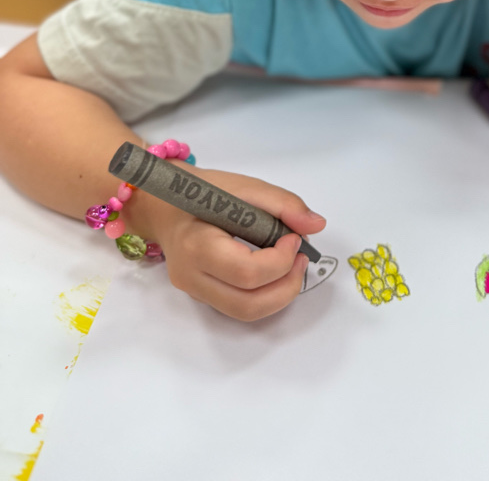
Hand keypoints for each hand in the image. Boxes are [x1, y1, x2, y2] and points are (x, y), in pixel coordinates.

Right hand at [133, 167, 326, 320]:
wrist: (162, 203)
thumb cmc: (201, 191)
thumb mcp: (244, 186)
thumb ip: (282, 203)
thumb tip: (315, 225)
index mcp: (197, 245)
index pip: (246, 272)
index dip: (280, 260)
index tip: (294, 237)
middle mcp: (191, 277)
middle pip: (247, 304)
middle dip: (286, 286)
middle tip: (302, 258)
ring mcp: (194, 291)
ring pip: (244, 312)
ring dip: (278, 295)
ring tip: (293, 265)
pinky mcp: (201, 295)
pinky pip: (238, 306)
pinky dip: (264, 295)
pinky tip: (275, 271)